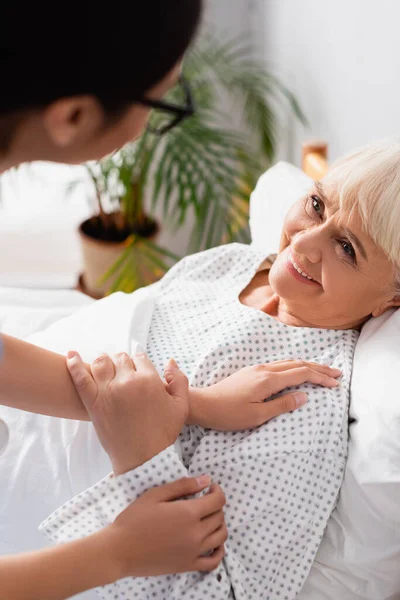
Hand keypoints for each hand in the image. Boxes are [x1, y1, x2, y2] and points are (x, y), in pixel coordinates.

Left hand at [66, 351, 188, 473]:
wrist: (143, 458)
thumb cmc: (163, 432)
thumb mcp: (181, 405)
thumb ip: (178, 379)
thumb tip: (169, 361)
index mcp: (149, 380)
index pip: (140, 357)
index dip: (140, 364)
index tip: (139, 372)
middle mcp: (127, 382)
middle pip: (120, 358)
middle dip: (122, 362)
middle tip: (123, 373)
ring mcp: (107, 391)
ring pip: (101, 362)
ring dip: (103, 361)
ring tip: (104, 367)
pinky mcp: (92, 402)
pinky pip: (80, 377)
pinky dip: (74, 364)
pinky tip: (71, 355)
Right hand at [105, 476, 226, 577]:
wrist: (120, 550)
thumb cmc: (134, 519)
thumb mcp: (156, 494)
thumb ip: (183, 485)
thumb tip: (206, 479)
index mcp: (188, 513)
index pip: (217, 500)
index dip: (217, 490)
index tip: (210, 487)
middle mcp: (195, 533)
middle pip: (219, 517)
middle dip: (216, 505)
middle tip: (205, 500)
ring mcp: (193, 552)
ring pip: (221, 536)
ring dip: (219, 524)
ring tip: (208, 518)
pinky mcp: (188, 565)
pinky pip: (213, 562)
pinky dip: (219, 551)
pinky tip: (214, 543)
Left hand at [188, 360, 340, 430]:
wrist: (204, 405)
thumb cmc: (229, 414)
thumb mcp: (257, 415)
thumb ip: (282, 405)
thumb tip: (304, 396)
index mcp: (268, 380)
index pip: (301, 374)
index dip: (320, 377)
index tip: (335, 384)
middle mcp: (264, 370)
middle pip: (297, 364)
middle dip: (318, 368)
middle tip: (337, 374)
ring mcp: (257, 369)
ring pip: (288, 363)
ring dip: (307, 366)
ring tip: (322, 371)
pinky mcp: (251, 372)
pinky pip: (279, 365)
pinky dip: (294, 367)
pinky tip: (296, 372)